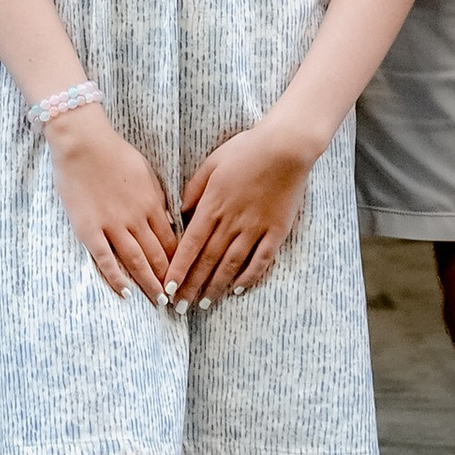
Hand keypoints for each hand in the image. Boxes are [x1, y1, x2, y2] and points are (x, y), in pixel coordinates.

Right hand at [44, 106, 176, 302]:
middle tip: (178, 300)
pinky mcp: (88, 229)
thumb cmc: (115, 153)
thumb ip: (158, 199)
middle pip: (158, 256)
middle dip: (169, 279)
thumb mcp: (147, 173)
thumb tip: (169, 222)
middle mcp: (136, 219)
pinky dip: (115, 278)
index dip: (180, 262)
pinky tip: (124, 292)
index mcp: (152, 204)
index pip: (172, 241)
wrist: (82, 142)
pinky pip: (104, 259)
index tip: (186, 278)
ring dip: (149, 283)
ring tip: (159, 302)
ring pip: (136, 261)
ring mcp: (112, 225)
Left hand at [171, 120, 315, 304]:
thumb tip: (180, 212)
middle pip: (207, 261)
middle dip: (192, 286)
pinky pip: (260, 260)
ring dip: (215, 287)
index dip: (178, 269)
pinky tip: (237, 290)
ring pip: (231, 265)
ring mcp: (255, 229)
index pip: (190, 245)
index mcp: (212, 206)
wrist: (285, 147)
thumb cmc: (246, 149)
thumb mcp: (211, 163)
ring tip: (204, 305)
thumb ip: (194, 189)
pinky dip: (248, 277)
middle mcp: (231, 222)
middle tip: (180, 307)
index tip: (168, 288)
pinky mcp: (276, 231)